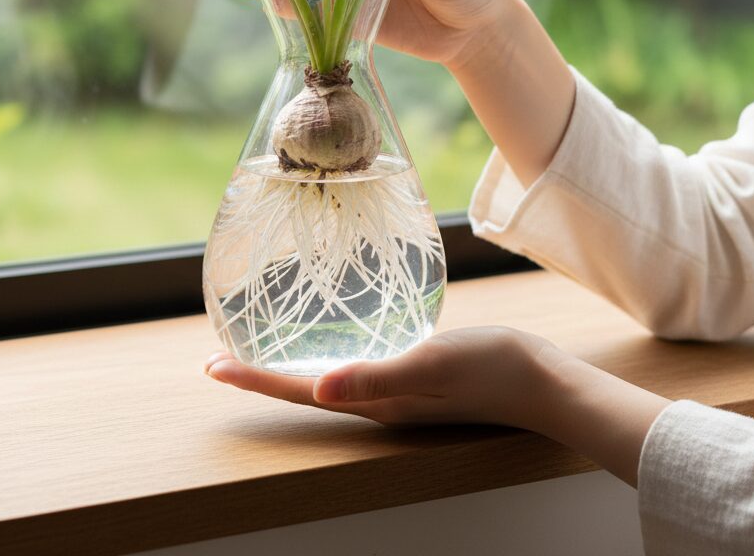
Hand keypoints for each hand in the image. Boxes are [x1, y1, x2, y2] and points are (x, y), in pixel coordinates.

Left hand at [204, 326, 564, 430]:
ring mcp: (398, 393)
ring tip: (259, 357)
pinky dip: (329, 363)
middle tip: (220, 363)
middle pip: (306, 392)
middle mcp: (380, 403)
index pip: (303, 393)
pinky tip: (330, 349)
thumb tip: (319, 391)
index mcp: (379, 403)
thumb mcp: (433, 365)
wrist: (540, 379)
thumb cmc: (491, 367)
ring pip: (328, 384)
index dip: (256, 381)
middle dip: (261, 379)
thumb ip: (378, 377)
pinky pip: (357, 373)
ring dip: (289, 372)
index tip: (212, 368)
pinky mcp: (414, 378)